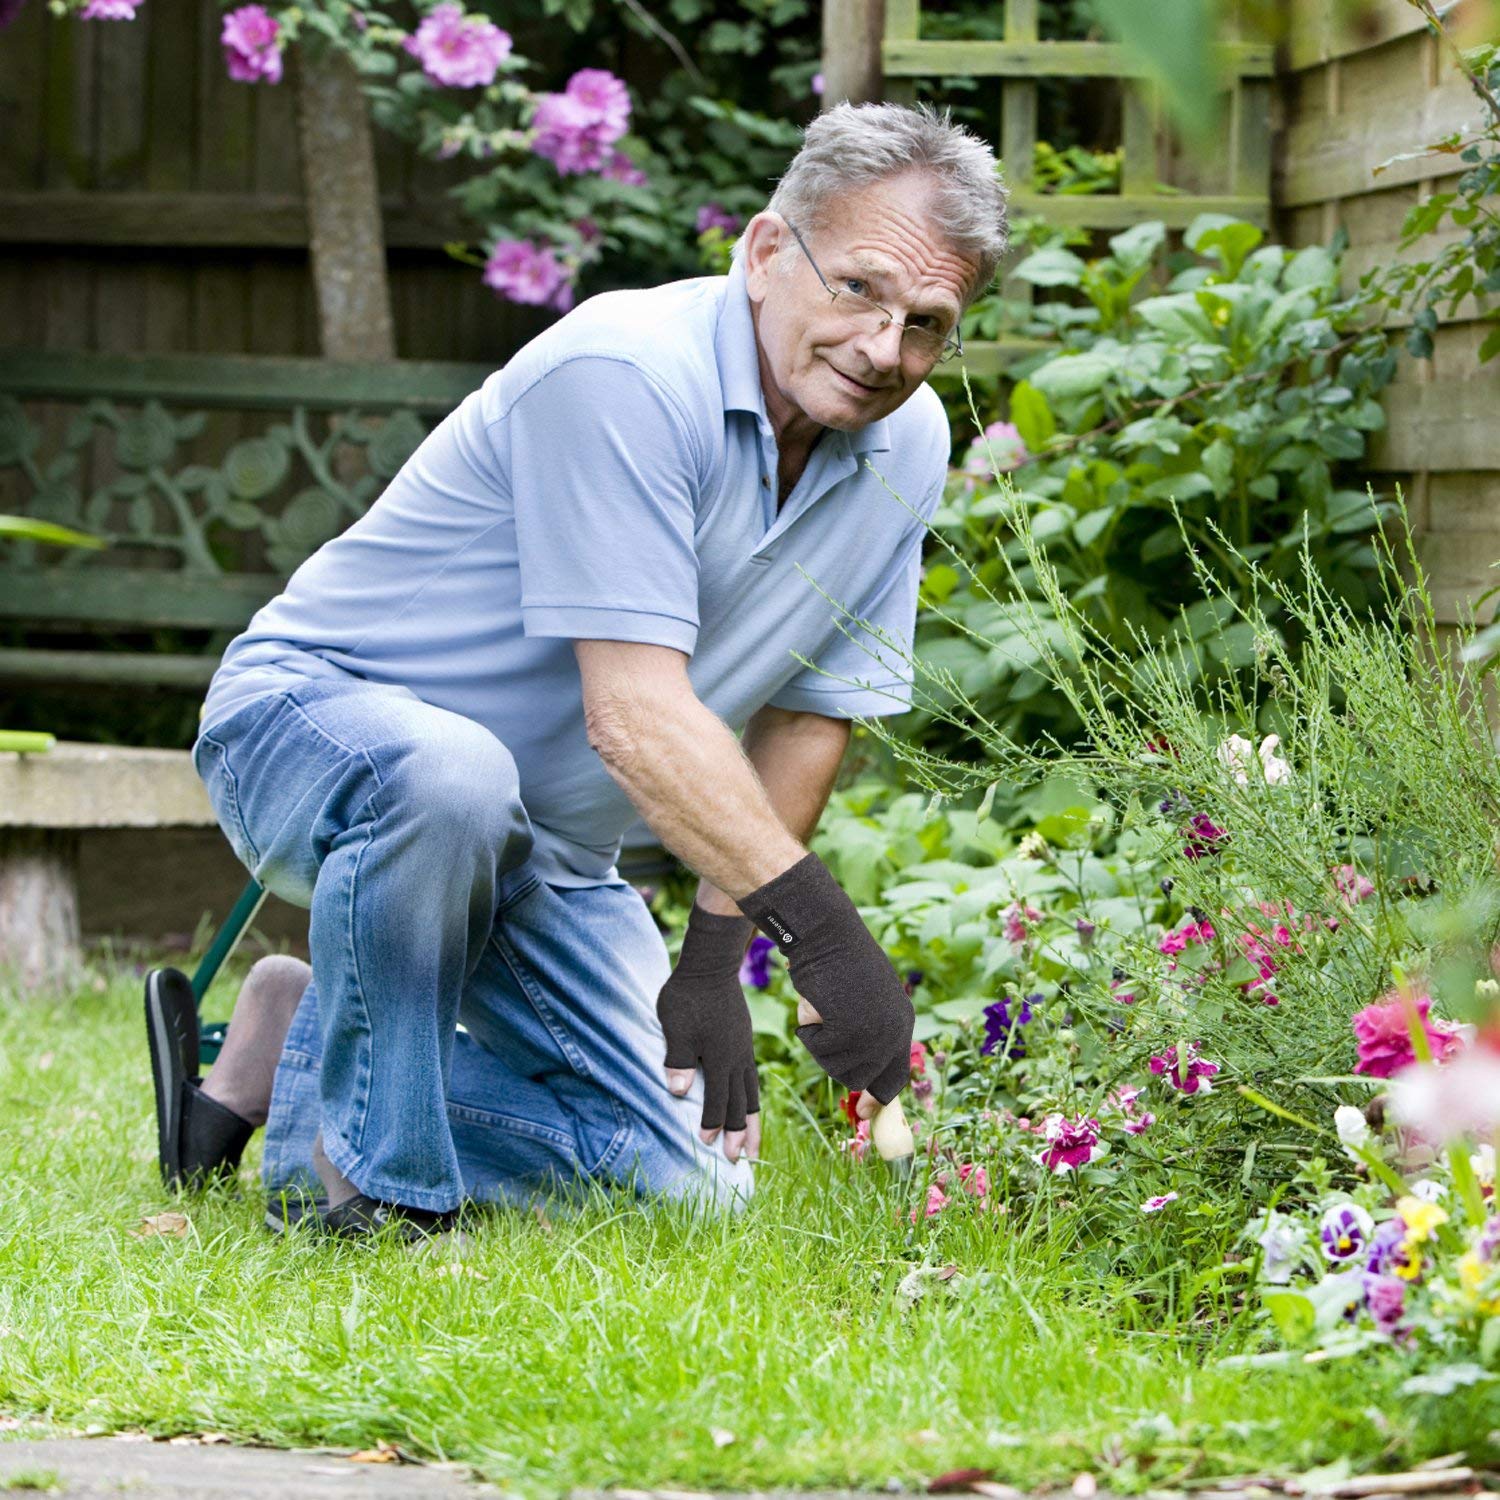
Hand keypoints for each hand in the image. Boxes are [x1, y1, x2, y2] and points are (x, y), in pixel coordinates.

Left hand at [656, 903, 761, 1162]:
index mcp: (720, 1059)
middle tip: (742, 1160)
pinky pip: (751, 1079)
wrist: (710, 966)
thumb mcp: (676, 1028)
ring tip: (755, 1145)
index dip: (711, 1123)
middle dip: (739, 1134)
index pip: (716, 1100)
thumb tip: (678, 1092)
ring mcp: (743, 1051)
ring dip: (751, 1121)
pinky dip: (750, 1099)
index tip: (707, 1145)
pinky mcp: (742, 1042)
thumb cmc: (688, 997)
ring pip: (750, 1094)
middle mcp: (737, 1059)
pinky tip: (748, 1104)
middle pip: (740, 1104)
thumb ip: (678, 1059)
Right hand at [739, 852, 914, 1103]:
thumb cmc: (837, 964)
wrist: (826, 933)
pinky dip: (808, 1031)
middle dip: (836, 1063)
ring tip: (821, 1009)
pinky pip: (819, 1048)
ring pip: (839, 1068)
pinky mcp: (850, 1028)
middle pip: (862, 1077)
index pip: (895, 1075)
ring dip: (820, 1045)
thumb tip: (860, 1082)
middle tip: (820, 1036)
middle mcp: (895, 1030)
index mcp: (902, 1022)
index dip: (878, 1097)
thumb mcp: (863, 1003)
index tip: (862, 1112)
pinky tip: (813, 1003)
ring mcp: (874, 1031)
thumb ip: (866, 1035)